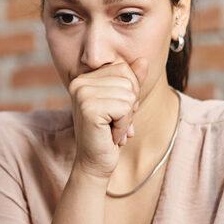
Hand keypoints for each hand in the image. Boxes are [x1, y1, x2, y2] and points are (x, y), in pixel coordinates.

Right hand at [68, 58, 148, 178]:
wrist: (95, 163)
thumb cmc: (109, 134)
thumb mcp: (123, 103)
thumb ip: (132, 81)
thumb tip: (144, 60)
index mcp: (85, 78)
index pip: (123, 68)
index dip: (129, 92)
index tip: (116, 111)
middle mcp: (79, 82)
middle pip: (128, 80)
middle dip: (129, 105)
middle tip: (113, 122)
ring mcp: (82, 94)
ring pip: (128, 95)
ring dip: (126, 118)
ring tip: (111, 129)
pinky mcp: (89, 109)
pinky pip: (125, 109)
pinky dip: (124, 125)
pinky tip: (110, 135)